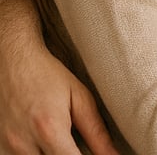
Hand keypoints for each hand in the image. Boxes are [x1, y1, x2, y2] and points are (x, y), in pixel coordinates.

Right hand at [0, 46, 116, 154]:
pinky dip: (36, 154)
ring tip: (62, 142)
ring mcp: (7, 146)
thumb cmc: (48, 76)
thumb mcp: (80, 98)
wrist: (13, 62)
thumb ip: (97, 132)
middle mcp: (23, 143)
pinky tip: (45, 145)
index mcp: (49, 129)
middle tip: (78, 147)